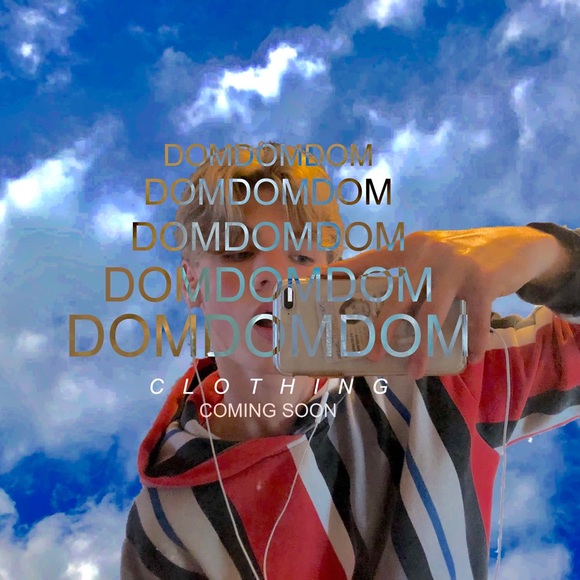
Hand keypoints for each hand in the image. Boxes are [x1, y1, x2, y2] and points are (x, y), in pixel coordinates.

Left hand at [321, 226, 569, 378]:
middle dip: (382, 329)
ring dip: (421, 348)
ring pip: (430, 315)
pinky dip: (470, 345)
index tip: (316, 285)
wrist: (512, 245)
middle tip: (371, 356)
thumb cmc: (460, 259)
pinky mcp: (483, 280)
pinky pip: (472, 322)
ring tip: (414, 372)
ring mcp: (454, 266)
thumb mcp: (430, 257)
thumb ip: (407, 277)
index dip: (342, 273)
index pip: (368, 261)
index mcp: (407, 249)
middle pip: (396, 296)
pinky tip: (468, 361)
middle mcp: (426, 253)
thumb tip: (385, 315)